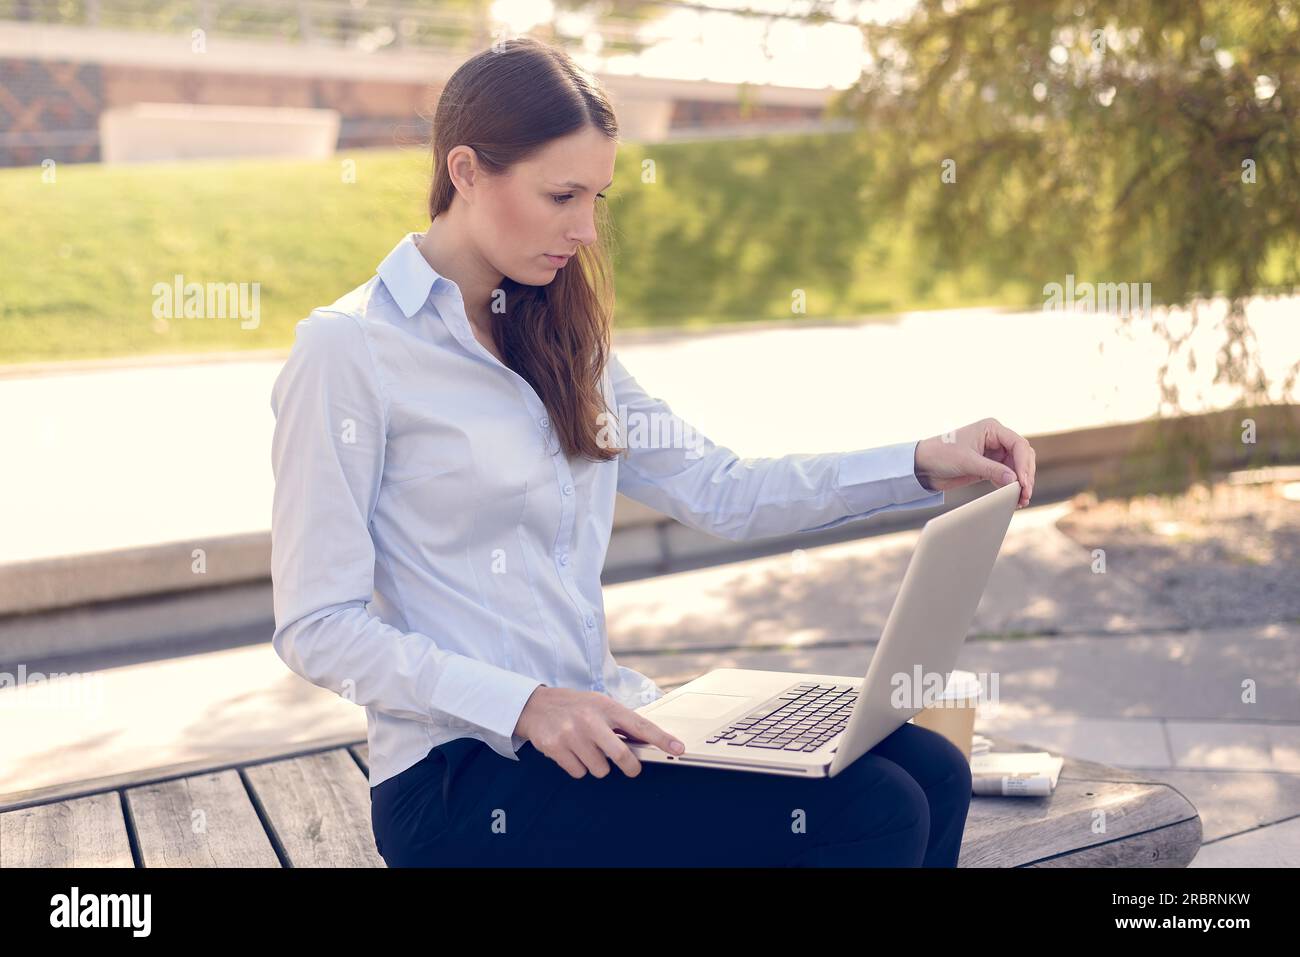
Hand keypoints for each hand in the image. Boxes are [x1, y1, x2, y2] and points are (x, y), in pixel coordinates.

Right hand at [513, 685, 685, 778]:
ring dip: (597, 765)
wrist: (536, 706)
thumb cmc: (575, 707)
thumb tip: (649, 743)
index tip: (678, 748)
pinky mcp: (555, 748)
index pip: (640, 724)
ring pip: (599, 769)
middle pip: (621, 756)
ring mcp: (572, 735)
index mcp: (606, 707)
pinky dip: (578, 767)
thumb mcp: (600, 705)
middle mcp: (590, 720)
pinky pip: (578, 773)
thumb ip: (621, 723)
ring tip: (587, 749)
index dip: (661, 738)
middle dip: (630, 767)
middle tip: (631, 768)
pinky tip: (572, 752)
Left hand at [914, 417, 1035, 507]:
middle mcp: (995, 438)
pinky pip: (1007, 475)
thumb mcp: (967, 462)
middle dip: (1025, 474)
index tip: (1023, 482)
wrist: (922, 465)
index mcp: (992, 428)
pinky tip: (1014, 498)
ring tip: (1022, 499)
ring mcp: (993, 452)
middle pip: (1022, 456)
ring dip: (1021, 482)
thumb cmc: (941, 454)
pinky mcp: (989, 466)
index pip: (1018, 444)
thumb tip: (1015, 481)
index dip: (1023, 464)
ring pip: (1017, 467)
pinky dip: (1011, 486)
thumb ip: (992, 470)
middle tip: (1025, 494)